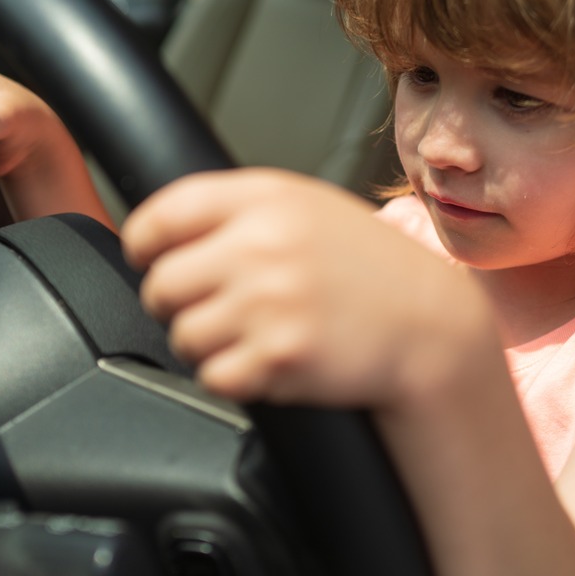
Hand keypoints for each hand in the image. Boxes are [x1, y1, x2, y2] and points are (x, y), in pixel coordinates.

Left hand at [123, 168, 488, 407]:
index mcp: (265, 199)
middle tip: (213, 306)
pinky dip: (232, 376)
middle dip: (176, 302)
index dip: (144, 243)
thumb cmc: (369, 269)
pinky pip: (212, 375)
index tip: (149, 258)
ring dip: (206, 344)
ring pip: (183, 334)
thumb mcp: (308, 208)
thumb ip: (240, 209)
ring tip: (250, 334)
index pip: (162, 215)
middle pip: (161, 283)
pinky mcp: (278, 356)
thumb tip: (164, 228)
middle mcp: (262, 245)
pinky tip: (267, 360)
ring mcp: (269, 302)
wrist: (430, 326)